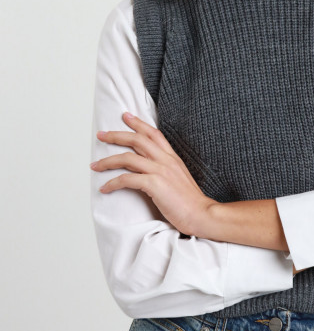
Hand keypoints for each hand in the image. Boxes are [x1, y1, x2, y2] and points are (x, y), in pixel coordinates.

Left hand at [91, 113, 213, 235]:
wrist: (201, 214)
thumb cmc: (190, 201)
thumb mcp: (179, 178)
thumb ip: (166, 169)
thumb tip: (150, 169)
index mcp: (172, 157)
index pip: (154, 133)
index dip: (138, 123)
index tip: (125, 116)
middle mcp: (166, 160)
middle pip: (137, 140)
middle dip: (116, 136)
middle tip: (101, 135)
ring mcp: (160, 171)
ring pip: (128, 158)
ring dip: (107, 161)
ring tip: (95, 165)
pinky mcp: (155, 185)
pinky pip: (127, 179)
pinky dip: (112, 183)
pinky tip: (105, 188)